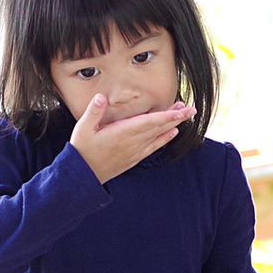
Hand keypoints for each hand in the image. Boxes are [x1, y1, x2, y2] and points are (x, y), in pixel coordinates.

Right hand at [69, 96, 196, 182]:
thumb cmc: (82, 150)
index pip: (150, 122)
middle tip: (190, 109)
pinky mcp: (134, 158)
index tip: (182, 110)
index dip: (168, 115)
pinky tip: (173, 133)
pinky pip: (153, 147)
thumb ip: (93, 111)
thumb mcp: (83, 128)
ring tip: (184, 115)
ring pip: (159, 136)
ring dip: (172, 125)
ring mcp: (135, 151)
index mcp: (123, 133)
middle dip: (176, 118)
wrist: (83, 175)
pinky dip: (165, 139)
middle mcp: (133, 142)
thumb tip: (101, 97)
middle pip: (159, 127)